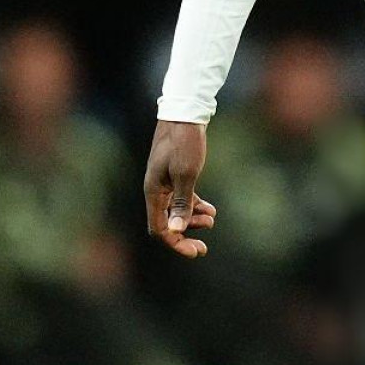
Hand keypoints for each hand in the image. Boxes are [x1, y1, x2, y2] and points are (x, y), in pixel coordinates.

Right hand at [141, 119, 216, 258]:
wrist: (184, 113)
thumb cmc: (184, 142)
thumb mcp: (186, 175)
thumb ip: (181, 204)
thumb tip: (175, 230)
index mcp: (153, 192)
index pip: (160, 229)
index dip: (176, 243)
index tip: (197, 251)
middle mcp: (156, 190)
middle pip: (166, 224)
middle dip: (185, 235)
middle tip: (204, 245)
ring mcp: (164, 182)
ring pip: (176, 212)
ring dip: (193, 220)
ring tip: (211, 219)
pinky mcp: (174, 175)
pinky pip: (182, 198)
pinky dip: (195, 206)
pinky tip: (210, 209)